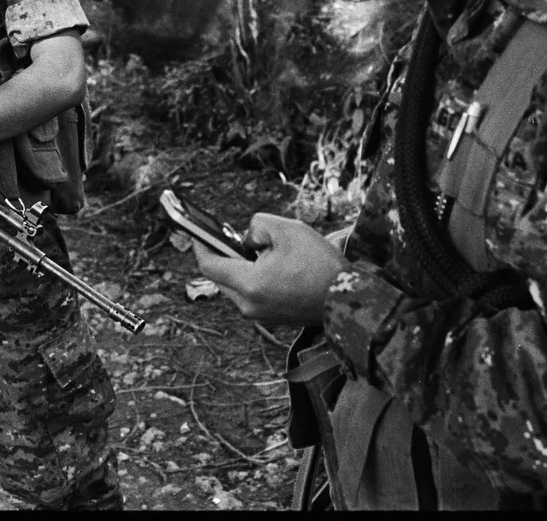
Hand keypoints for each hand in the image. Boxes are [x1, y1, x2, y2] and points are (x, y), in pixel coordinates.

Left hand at [193, 212, 346, 326]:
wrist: (349, 299)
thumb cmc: (320, 263)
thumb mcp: (287, 229)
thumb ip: (256, 226)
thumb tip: (246, 240)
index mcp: (249, 285)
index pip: (209, 265)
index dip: (200, 244)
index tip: (197, 231)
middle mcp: (249, 306)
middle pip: (220, 277)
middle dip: (224, 254)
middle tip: (233, 236)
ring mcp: (260, 317)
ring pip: (236, 287)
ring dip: (241, 267)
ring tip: (262, 250)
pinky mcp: (272, 320)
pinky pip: (252, 296)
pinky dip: (254, 279)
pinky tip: (272, 265)